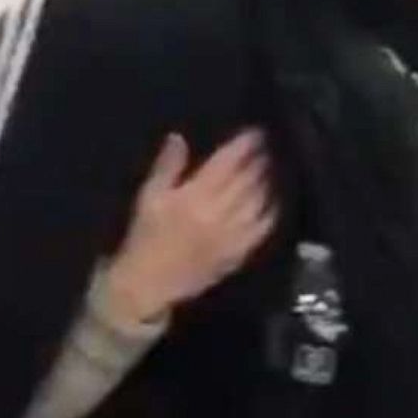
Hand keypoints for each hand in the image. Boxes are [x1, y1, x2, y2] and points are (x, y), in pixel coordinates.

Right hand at [103, 129, 274, 323]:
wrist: (148, 284)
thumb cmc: (145, 236)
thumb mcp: (148, 197)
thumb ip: (167, 166)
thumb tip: (179, 138)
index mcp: (193, 196)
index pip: (226, 164)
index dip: (243, 146)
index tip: (254, 133)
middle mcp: (217, 213)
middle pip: (246, 180)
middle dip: (258, 161)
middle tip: (266, 148)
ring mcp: (230, 235)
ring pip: (257, 203)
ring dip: (266, 183)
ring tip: (270, 170)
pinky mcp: (237, 254)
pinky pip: (260, 230)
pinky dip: (269, 214)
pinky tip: (272, 204)